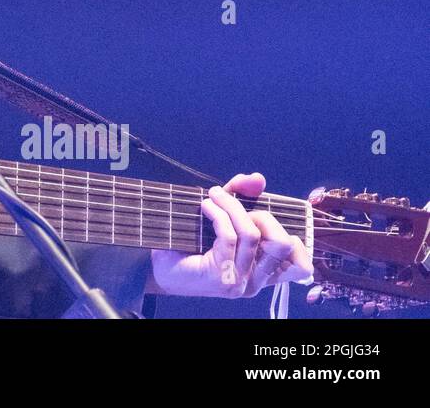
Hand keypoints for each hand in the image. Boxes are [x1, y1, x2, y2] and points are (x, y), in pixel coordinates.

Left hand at [148, 172, 312, 298]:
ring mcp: (239, 281)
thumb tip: (257, 178)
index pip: (301, 266)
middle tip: (235, 204)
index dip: (296, 240)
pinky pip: (229, 235)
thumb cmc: (190, 244)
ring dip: (233, 206)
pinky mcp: (220, 275)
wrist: (159, 267)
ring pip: (253, 235)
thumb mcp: (222, 218)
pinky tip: (205, 206)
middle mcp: (257, 281)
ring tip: (214, 196)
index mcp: (264, 274)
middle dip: (262, 215)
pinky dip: (218, 213)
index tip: (264, 218)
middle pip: (282, 243)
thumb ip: (240, 197)